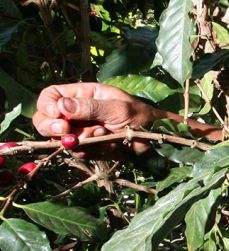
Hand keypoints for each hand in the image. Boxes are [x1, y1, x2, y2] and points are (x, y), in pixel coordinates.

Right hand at [33, 83, 164, 157]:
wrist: (157, 139)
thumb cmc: (141, 116)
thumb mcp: (118, 108)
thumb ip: (91, 107)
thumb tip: (61, 105)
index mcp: (83, 95)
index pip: (51, 96)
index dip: (47, 106)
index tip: (58, 116)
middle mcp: (78, 112)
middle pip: (46, 120)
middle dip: (53, 128)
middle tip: (66, 133)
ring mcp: (82, 131)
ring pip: (62, 139)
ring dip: (81, 140)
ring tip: (104, 134)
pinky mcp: (89, 148)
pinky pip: (79, 153)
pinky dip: (93, 151)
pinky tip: (110, 146)